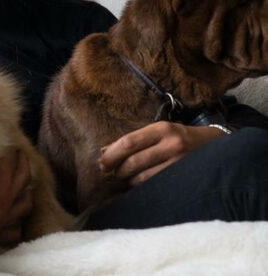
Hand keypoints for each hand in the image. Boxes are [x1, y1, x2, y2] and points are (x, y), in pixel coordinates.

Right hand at [0, 147, 32, 249]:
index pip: (11, 156)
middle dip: (22, 162)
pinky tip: (11, 215)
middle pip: (26, 176)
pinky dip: (16, 222)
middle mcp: (6, 200)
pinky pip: (16, 230)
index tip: (4, 142)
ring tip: (20, 184)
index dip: (8, 147)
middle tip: (16, 155)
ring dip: (25, 191)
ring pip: (27, 204)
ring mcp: (3, 220)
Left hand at [99, 122, 224, 185]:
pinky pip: (155, 186)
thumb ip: (136, 140)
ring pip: (143, 178)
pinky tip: (139, 184)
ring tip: (126, 177)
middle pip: (133, 163)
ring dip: (129, 180)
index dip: (111, 154)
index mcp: (161, 129)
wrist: (214, 145)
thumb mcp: (159, 131)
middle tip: (112, 172)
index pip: (128, 142)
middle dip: (118, 170)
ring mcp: (180, 163)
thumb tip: (105, 152)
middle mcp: (171, 144)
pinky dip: (142, 186)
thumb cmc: (178, 137)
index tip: (101, 163)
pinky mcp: (184, 178)